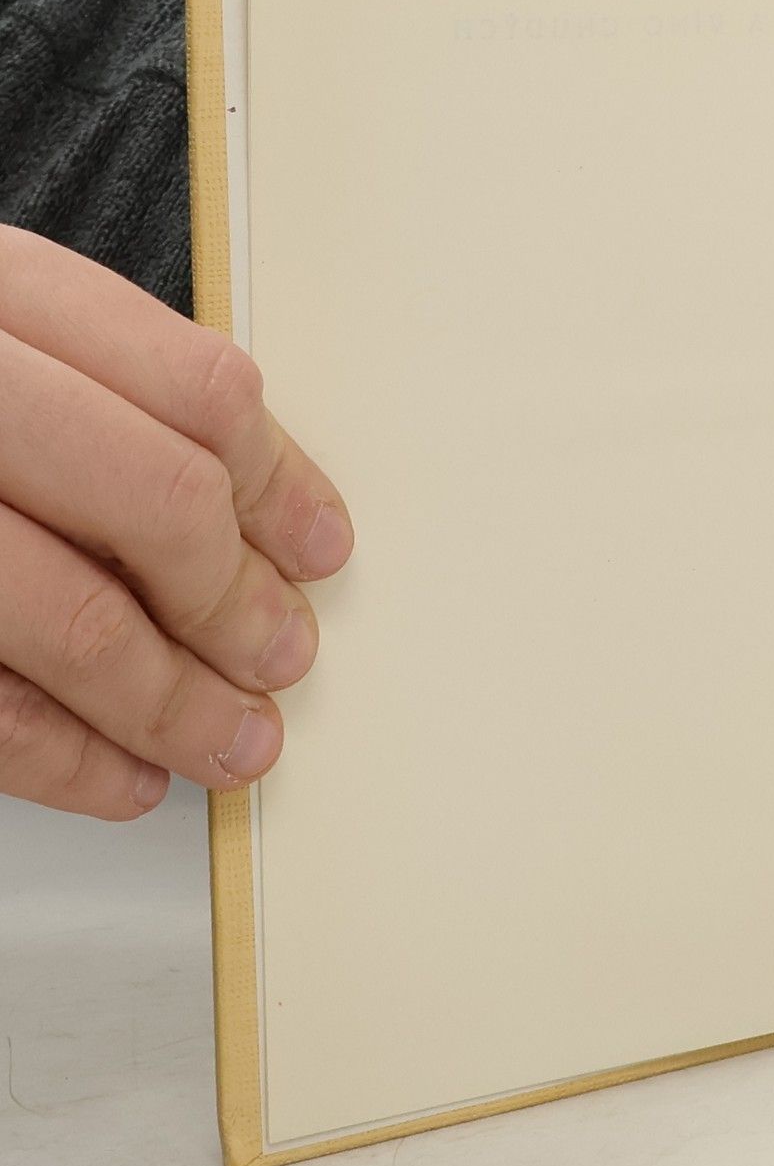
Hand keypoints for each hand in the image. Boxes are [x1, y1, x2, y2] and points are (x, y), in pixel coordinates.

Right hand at [0, 228, 352, 817]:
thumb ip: (90, 392)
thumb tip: (255, 511)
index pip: (195, 389)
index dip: (280, 484)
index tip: (319, 549)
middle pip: (153, 499)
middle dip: (234, 601)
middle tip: (281, 658)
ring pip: (66, 613)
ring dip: (169, 701)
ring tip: (230, 741)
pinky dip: (62, 755)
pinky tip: (119, 776)